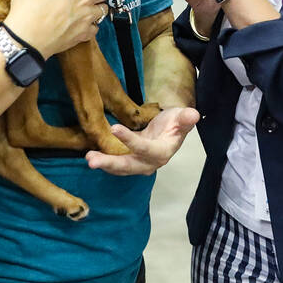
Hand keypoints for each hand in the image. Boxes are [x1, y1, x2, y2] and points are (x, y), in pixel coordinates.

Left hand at [84, 106, 199, 174]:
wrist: (172, 130)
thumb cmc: (176, 122)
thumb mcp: (182, 117)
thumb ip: (186, 118)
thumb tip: (193, 114)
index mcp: (162, 152)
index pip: (144, 148)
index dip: (130, 140)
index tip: (115, 129)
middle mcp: (150, 163)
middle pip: (128, 166)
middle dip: (110, 164)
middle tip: (92, 161)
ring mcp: (139, 164)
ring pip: (120, 168)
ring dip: (104, 164)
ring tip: (89, 157)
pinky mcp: (131, 161)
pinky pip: (117, 164)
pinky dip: (105, 160)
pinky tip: (92, 154)